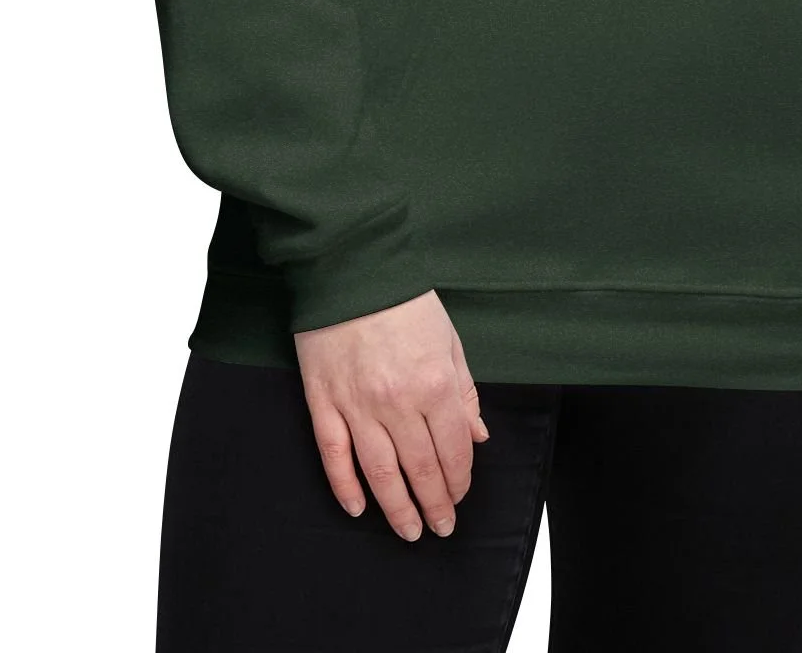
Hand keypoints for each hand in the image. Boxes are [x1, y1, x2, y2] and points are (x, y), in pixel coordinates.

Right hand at [293, 289, 490, 540]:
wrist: (352, 269)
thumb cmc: (405, 301)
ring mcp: (357, 406)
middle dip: (435, 505)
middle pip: (420, 470)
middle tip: (441, 528)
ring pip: (380, 473)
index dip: (460, 480)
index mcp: (434, 384)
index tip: (461, 495)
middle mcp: (398, 403)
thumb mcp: (449, 340)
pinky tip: (358, 508)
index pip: (453, 450)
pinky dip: (345, 487)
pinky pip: (334, 455)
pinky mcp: (324, 402)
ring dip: (397, 509)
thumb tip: (477, 436)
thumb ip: (464, 392)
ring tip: (409, 532)